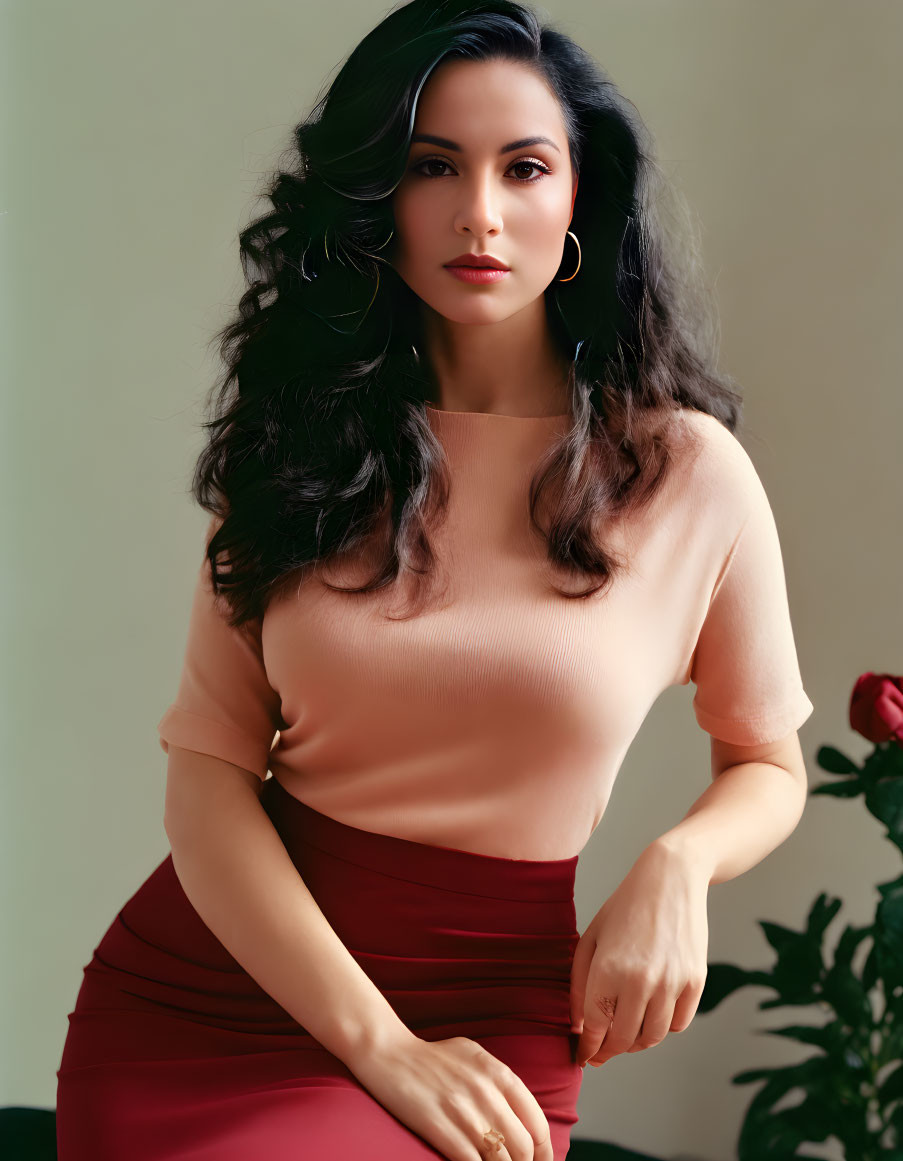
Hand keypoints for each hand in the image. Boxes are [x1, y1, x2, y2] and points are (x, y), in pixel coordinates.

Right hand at [348, 1028, 553, 1160]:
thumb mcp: (475, 1056)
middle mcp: (488, 1093)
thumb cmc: (433, 1056)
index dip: (545, 1151)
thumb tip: (523, 1114)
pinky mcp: (442, 1129)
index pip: (538, 1123)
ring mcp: (465, 1113)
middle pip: (524, 1148)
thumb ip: (501, 1081)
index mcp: (500, 1074)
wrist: (390, 1053)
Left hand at [570, 839, 709, 1068]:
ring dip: (636, 1042)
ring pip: (653, 1037)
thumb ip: (579, 984)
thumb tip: (579, 1026)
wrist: (670, 880)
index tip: (583, 1057)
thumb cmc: (625, 907)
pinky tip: (651, 1013)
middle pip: (624, 1039)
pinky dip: (663, 1026)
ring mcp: (671, 983)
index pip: (595, 1028)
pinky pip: (678, 1024)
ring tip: (626, 1032)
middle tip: (602, 1050)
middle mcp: (641, 981)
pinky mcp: (695, 982)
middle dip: (609, 1050)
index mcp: (608, 969)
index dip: (588, 1048)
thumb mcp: (590, 938)